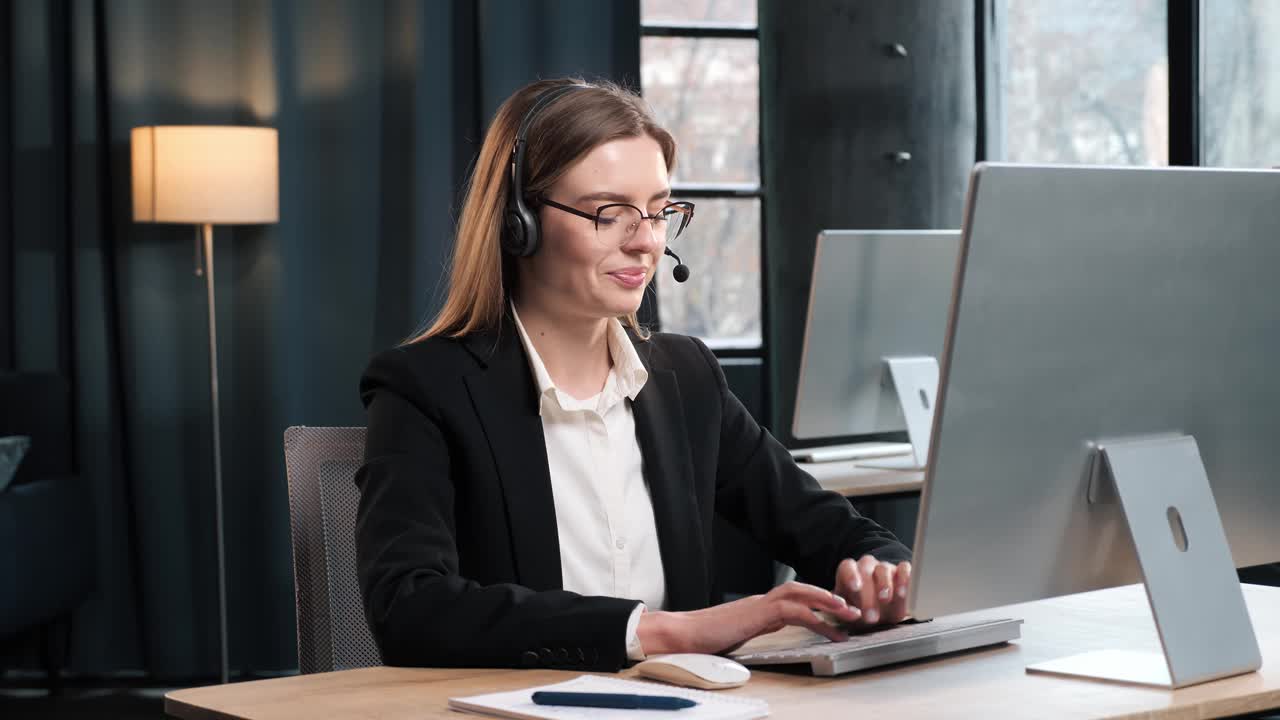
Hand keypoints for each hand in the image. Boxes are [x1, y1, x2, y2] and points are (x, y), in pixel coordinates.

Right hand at [636, 581, 860, 655]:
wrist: (683, 635)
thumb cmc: (704, 638)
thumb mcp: (738, 634)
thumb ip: (757, 629)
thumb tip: (771, 631)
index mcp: (759, 607)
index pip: (795, 598)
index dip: (817, 603)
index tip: (837, 614)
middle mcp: (762, 601)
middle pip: (802, 590)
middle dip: (830, 597)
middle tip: (855, 609)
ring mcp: (759, 604)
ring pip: (801, 594)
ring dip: (828, 602)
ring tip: (849, 613)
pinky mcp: (757, 613)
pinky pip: (792, 610)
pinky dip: (814, 616)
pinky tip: (827, 626)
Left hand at [833, 555, 910, 628]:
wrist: (880, 618)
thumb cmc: (859, 613)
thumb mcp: (848, 616)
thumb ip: (845, 613)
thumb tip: (852, 614)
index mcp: (849, 573)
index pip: (847, 567)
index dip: (850, 575)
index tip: (854, 588)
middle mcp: (867, 567)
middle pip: (865, 569)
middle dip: (868, 592)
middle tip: (870, 614)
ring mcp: (885, 568)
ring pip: (884, 569)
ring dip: (884, 584)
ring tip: (884, 600)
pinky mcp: (902, 573)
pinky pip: (904, 569)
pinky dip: (904, 579)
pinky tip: (902, 593)